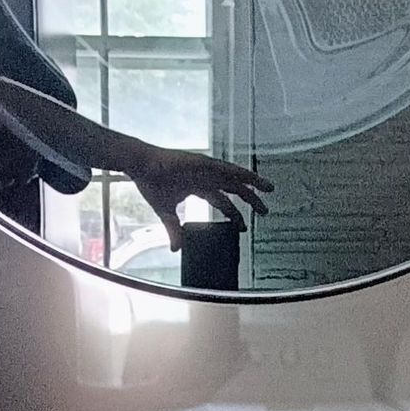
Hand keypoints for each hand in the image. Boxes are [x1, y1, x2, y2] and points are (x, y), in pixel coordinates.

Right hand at [122, 143, 274, 248]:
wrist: (140, 165)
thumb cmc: (150, 182)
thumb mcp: (165, 212)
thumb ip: (173, 229)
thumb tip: (175, 249)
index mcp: (198, 186)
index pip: (222, 201)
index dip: (233, 214)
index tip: (243, 226)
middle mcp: (205, 176)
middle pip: (233, 188)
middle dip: (249, 199)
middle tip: (264, 211)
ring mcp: (205, 168)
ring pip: (235, 176)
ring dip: (252, 183)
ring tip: (269, 189)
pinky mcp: (202, 161)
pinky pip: (226, 168)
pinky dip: (240, 172)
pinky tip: (252, 178)